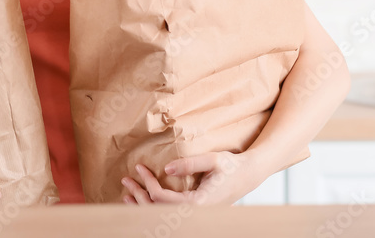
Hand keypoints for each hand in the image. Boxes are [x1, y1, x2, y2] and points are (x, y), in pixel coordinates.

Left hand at [120, 150, 267, 205]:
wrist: (249, 175)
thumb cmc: (232, 166)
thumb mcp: (212, 159)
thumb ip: (189, 164)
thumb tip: (166, 169)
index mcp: (198, 204)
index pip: (162, 198)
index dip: (147, 183)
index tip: (139, 167)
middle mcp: (195, 214)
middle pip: (158, 211)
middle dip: (139, 196)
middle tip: (125, 180)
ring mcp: (195, 216)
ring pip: (162, 215)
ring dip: (143, 206)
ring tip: (127, 195)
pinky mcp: (196, 213)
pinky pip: (170, 213)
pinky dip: (154, 207)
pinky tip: (144, 200)